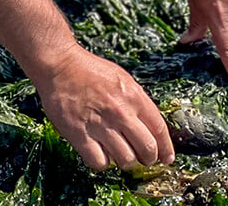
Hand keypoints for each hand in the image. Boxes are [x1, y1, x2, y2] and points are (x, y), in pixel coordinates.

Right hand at [34, 45, 175, 170]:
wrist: (60, 66)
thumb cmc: (90, 70)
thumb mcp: (122, 79)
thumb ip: (137, 101)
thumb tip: (150, 126)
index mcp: (133, 96)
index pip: (159, 129)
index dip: (166, 148)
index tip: (167, 158)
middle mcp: (120, 112)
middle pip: (147, 149)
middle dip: (149, 158)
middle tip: (144, 159)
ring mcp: (100, 124)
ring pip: (125, 159)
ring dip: (126, 161)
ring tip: (120, 155)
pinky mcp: (79, 134)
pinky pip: (100, 162)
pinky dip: (103, 163)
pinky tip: (101, 153)